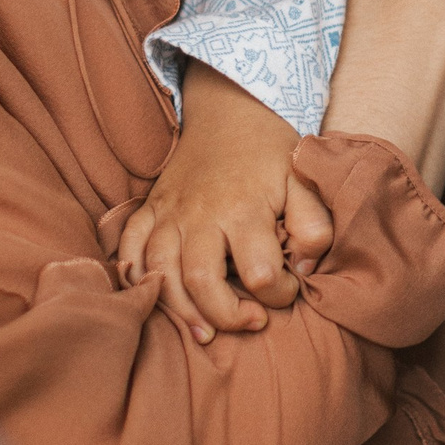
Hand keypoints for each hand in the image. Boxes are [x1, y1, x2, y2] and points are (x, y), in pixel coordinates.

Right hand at [116, 62, 328, 341]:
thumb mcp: (305, 179)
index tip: (290, 288)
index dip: (279, 293)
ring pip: (160, 273)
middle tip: (252, 321)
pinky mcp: (150, 209)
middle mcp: (201, 214)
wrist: (229, 111)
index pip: (260, 272)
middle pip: (200, 279)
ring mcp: (169, 212)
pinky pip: (130, 248)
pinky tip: (152, 298)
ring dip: (180, 310)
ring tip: (206, 333)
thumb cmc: (270, 153)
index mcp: (244, 208)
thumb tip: (306, 270)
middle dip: (226, 314)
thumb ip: (314, 225)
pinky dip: (133, 277)